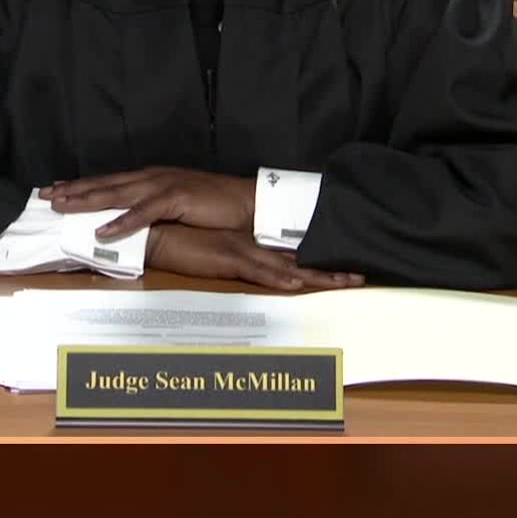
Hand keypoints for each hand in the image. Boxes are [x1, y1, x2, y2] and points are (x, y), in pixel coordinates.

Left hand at [44, 167, 253, 240]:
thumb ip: (153, 209)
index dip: (82, 184)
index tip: (56, 188)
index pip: (110, 180)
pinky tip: (103, 230)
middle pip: (105, 183)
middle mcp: (153, 177)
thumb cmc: (215, 204)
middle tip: (45, 195)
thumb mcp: (177, 205)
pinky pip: (144, 212)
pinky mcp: (176, 198)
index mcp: (152, 178)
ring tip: (63, 207)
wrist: (246, 200)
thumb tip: (130, 220)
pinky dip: (122, 221)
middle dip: (74, 190)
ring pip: (117, 193)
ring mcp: (163, 185)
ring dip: (88, 201)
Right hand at [147, 225, 362, 290]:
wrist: (156, 232)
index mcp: (251, 245)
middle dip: (330, 272)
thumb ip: (231, 260)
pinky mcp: (227, 259)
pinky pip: (259, 272)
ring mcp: (242, 251)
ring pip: (289, 267)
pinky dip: (278, 279)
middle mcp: (253, 246)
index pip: (292, 256)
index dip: (318, 264)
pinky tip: (297, 285)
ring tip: (346, 281)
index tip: (343, 270)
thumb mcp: (212, 254)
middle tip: (359, 278)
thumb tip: (251, 269)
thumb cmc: (180, 242)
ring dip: (318, 276)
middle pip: (299, 261)